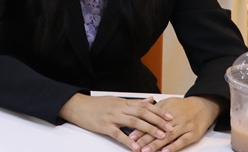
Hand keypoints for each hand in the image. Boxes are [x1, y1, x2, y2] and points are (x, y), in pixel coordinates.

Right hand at [59, 94, 173, 150]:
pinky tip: (136, 147)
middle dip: (157, 120)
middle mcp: (119, 108)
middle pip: (142, 113)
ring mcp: (112, 117)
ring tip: (159, 136)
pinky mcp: (104, 126)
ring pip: (133, 122)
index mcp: (123, 102)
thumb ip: (133, 102)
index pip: (144, 105)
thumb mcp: (116, 100)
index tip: (170, 117)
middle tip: (170, 128)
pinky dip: (128, 141)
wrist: (77, 106)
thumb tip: (150, 100)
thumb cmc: (96, 105)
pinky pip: (118, 134)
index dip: (158, 111)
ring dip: (148, 129)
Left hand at [129, 96, 219, 151]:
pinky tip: (165, 151)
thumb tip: (141, 116)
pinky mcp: (193, 133)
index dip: (140, 129)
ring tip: (147, 150)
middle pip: (157, 129)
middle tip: (136, 146)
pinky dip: (174, 147)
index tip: (132, 136)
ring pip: (168, 136)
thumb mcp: (168, 103)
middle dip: (145, 138)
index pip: (150, 121)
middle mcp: (175, 118)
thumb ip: (155, 110)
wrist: (203, 106)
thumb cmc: (183, 106)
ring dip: (156, 144)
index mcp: (166, 110)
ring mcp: (185, 126)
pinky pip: (182, 141)